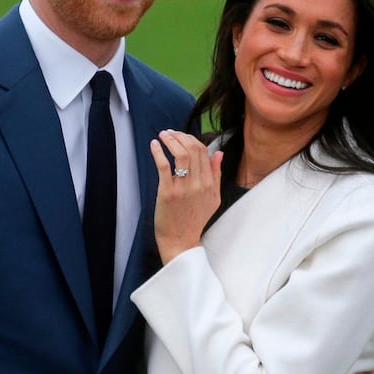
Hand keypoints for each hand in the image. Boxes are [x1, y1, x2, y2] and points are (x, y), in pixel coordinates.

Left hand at [150, 130, 222, 263]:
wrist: (181, 241)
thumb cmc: (195, 219)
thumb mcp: (213, 198)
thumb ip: (216, 174)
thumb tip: (218, 153)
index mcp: (209, 183)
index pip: (203, 152)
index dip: (191, 139)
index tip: (181, 136)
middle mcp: (198, 184)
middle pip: (192, 149)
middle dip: (180, 136)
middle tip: (170, 133)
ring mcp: (183, 188)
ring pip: (180, 154)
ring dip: (170, 140)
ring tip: (162, 135)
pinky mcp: (167, 192)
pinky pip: (164, 166)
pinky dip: (158, 152)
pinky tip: (154, 145)